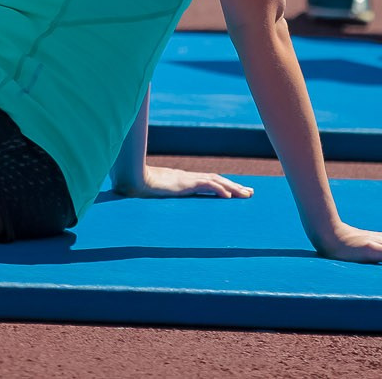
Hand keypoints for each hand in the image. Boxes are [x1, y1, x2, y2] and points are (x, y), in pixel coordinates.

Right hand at [111, 165, 253, 199]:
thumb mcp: (155, 195)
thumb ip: (161, 197)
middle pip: (217, 180)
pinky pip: (206, 185)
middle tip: (250, 193)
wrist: (131, 180)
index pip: (208, 181)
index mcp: (183, 181)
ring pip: (216, 181)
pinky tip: (228, 197)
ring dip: (232, 188)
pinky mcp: (184, 183)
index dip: (223, 186)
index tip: (236, 192)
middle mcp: (188, 178)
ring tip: (246, 195)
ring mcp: (187, 179)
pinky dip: (219, 190)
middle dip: (235, 186)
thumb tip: (157, 203)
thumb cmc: (139, 188)